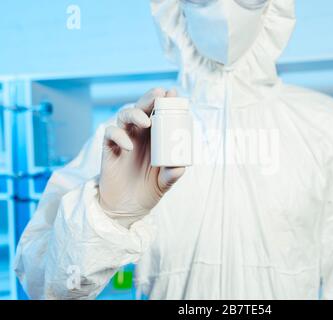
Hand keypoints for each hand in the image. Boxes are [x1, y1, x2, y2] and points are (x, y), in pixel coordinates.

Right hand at [98, 88, 184, 218]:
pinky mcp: (109, 149)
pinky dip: (118, 135)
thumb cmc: (148, 190)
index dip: (166, 102)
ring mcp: (124, 140)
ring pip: (125, 116)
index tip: (173, 93)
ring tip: (146, 121)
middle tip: (159, 94)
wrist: (127, 207)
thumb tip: (180, 166)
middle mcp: (140, 135)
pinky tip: (129, 146)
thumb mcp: (164, 183)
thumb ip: (172, 174)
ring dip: (135, 114)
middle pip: (142, 108)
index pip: (160, 114)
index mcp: (156, 138)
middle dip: (150, 98)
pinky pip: (110, 134)